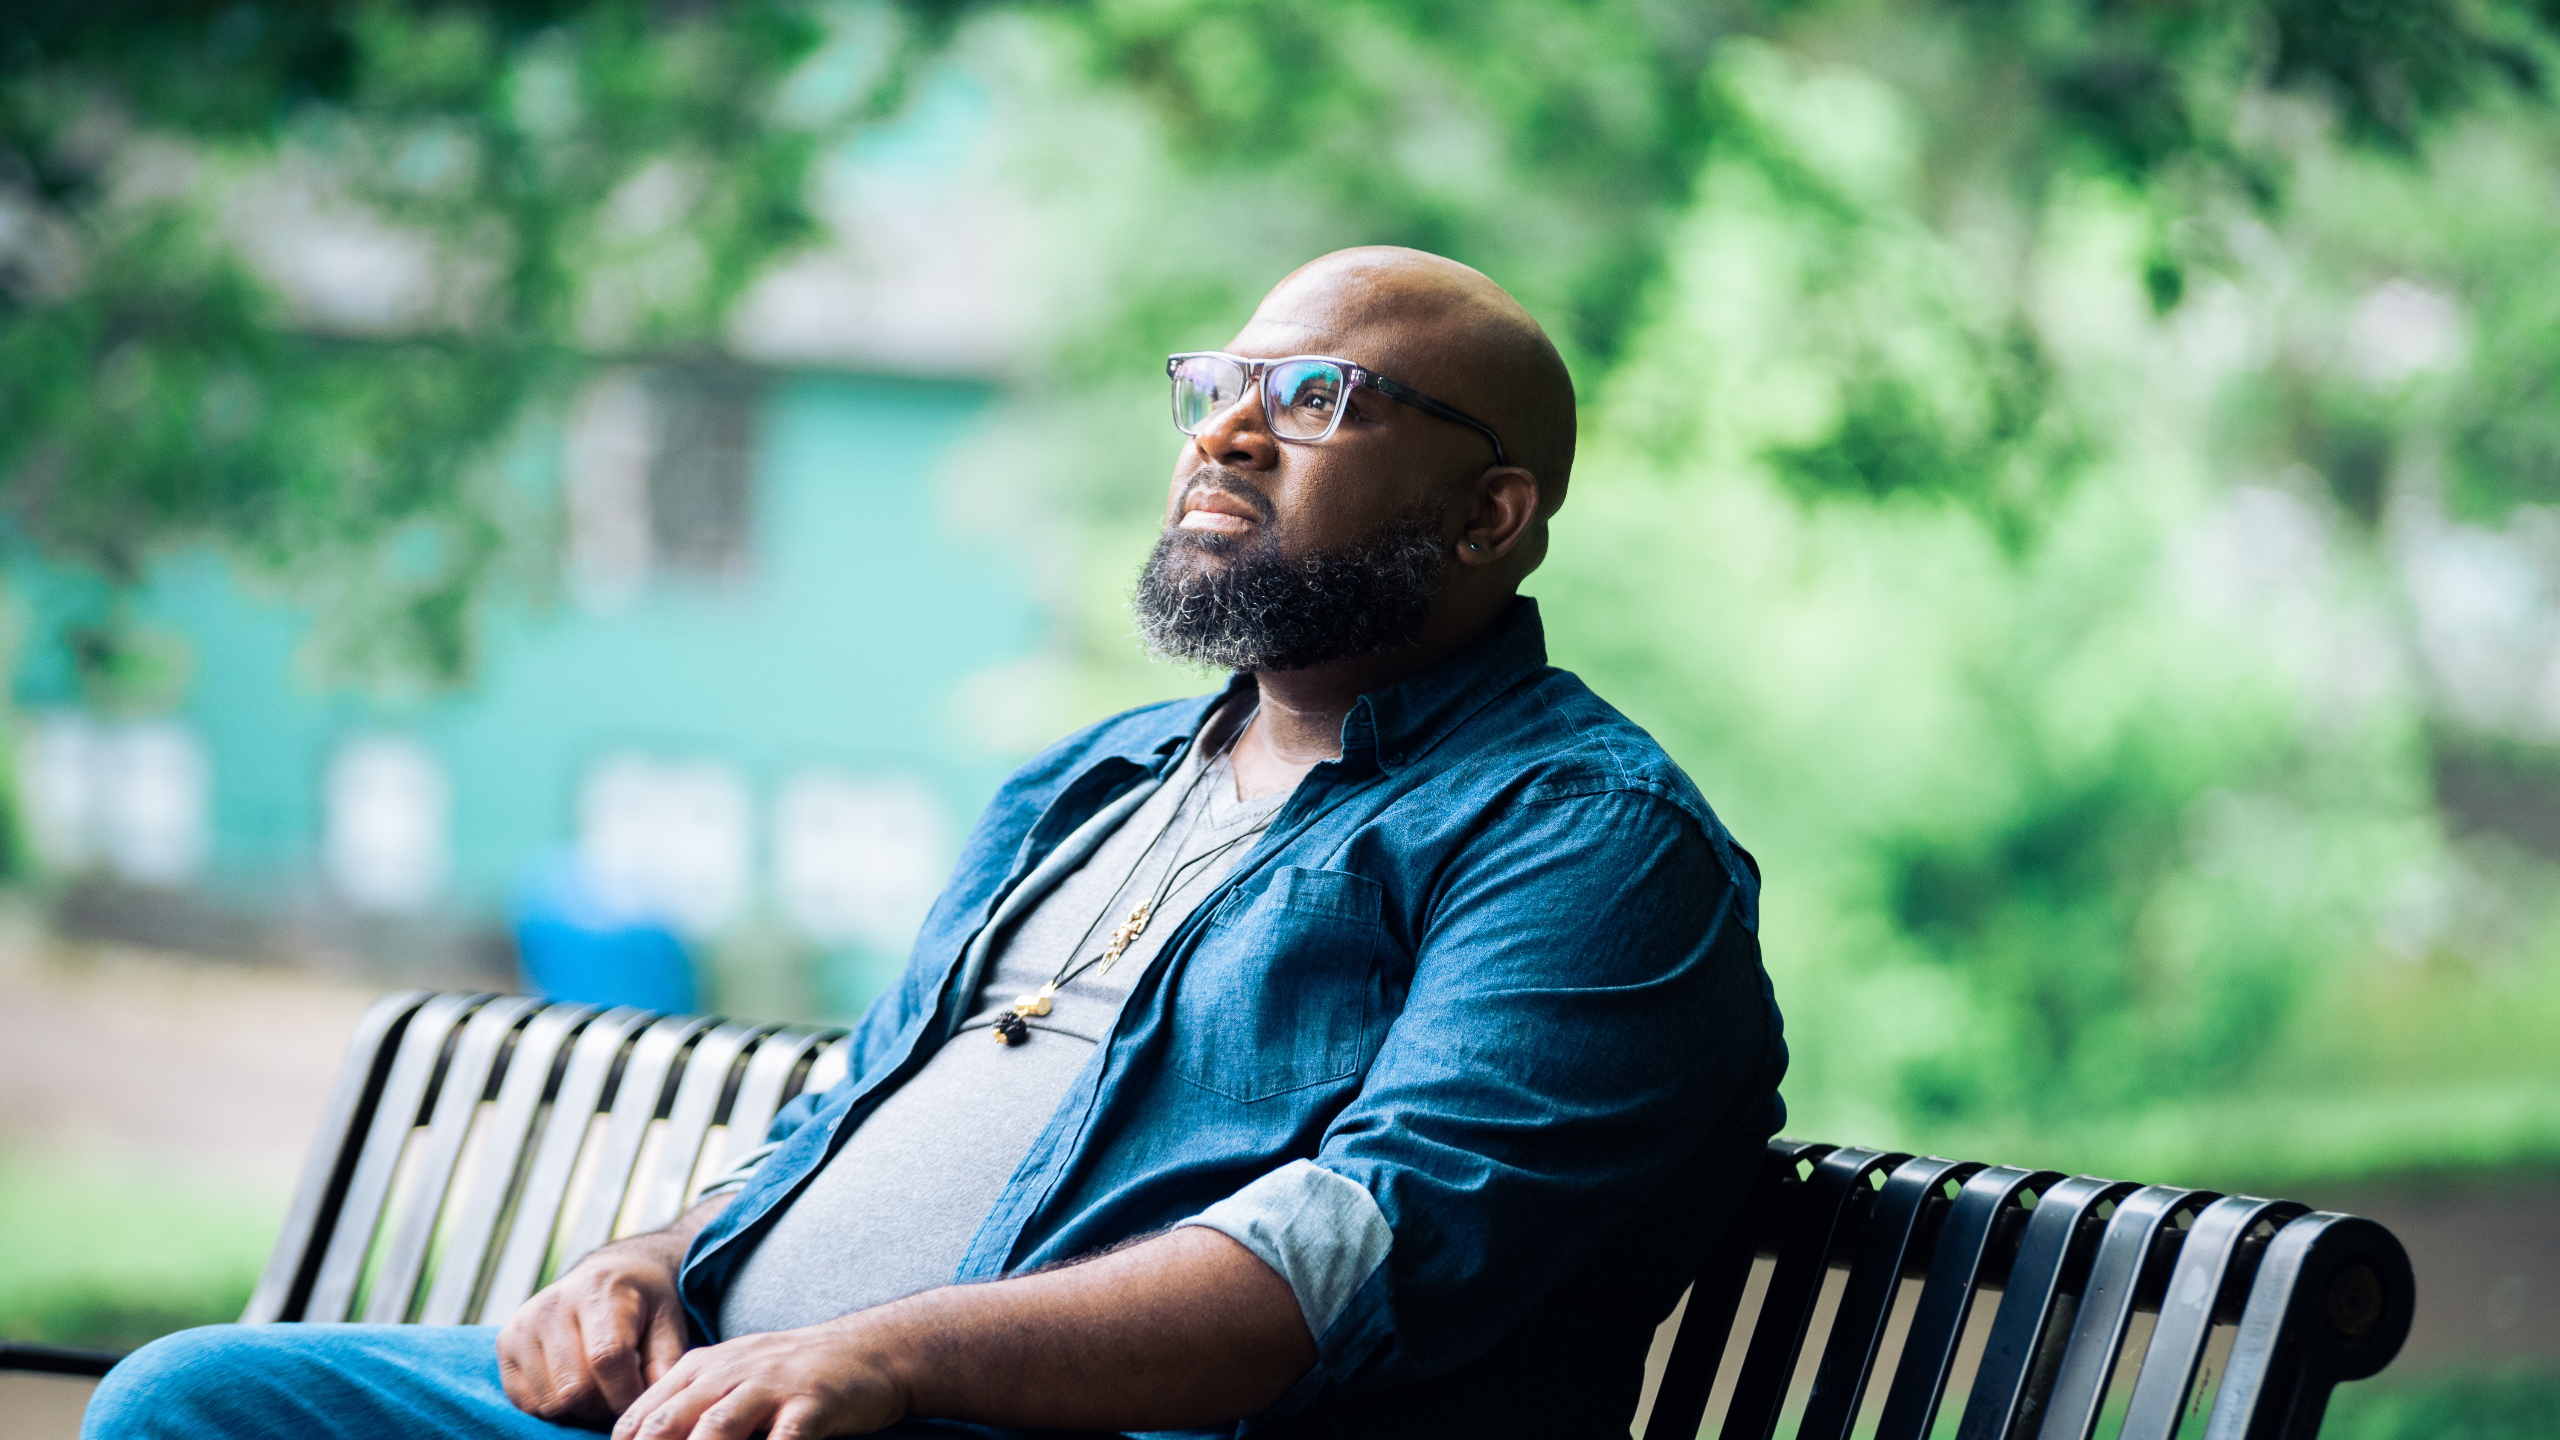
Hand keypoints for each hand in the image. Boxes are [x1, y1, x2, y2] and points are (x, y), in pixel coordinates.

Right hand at [497, 1228, 695, 1424]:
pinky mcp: (504, 1342)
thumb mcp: (666, 1320)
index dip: (626, 1394)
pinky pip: (525, 1401)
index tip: (641, 1403)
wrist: (605, 1276)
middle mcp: (552, 1304)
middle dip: (604, 1406)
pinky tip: (570, 1383)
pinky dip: (552, 1406)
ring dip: (578, 1409)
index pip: (607, 1358)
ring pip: (549, 1401)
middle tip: (619, 1396)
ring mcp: (523, 1323)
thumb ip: (666, 1358)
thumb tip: (659, 1392)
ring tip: (598, 1387)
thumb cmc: (641, 1303)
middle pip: (575, 1387)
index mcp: (597, 1291)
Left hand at [610, 1319, 910, 1439]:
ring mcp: (771, 1386)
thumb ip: (689, 1407)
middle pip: (669, 1424)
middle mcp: (729, 1373)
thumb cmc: (793, 1376)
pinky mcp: (812, 1404)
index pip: (641, 1419)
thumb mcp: (734, 1377)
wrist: (870, 1351)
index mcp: (701, 1368)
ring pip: (717, 1430)